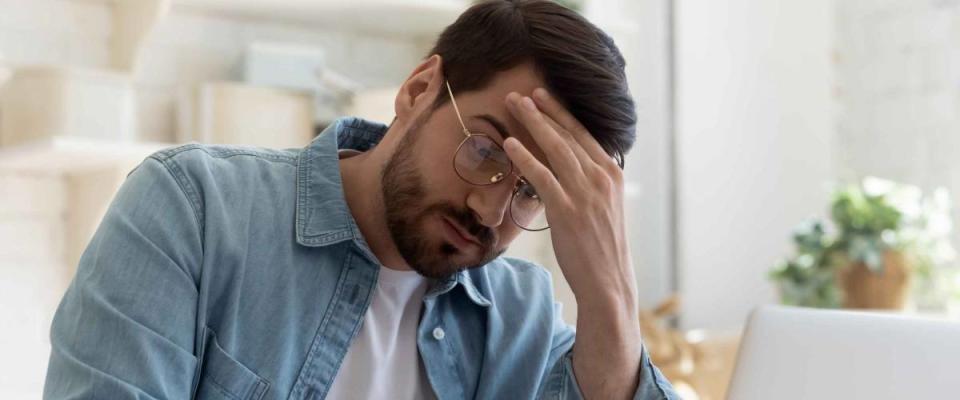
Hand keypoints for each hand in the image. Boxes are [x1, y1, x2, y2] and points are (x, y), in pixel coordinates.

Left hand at [503, 88, 642, 398]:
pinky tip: (511, 144)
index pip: (584, 134)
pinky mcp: (567, 210)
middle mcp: (601, 177)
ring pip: (555, 148)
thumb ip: (590, 184)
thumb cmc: (601, 247)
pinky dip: (526, 157)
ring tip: (514, 105)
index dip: (561, 113)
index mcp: (611, 174)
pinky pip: (543, 176)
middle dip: (543, 110)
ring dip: (532, 123)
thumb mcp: (604, 207)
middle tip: (522, 92)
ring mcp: (585, 192)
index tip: (544, 96)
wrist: (608, 281)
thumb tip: (572, 167)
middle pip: (568, 134)